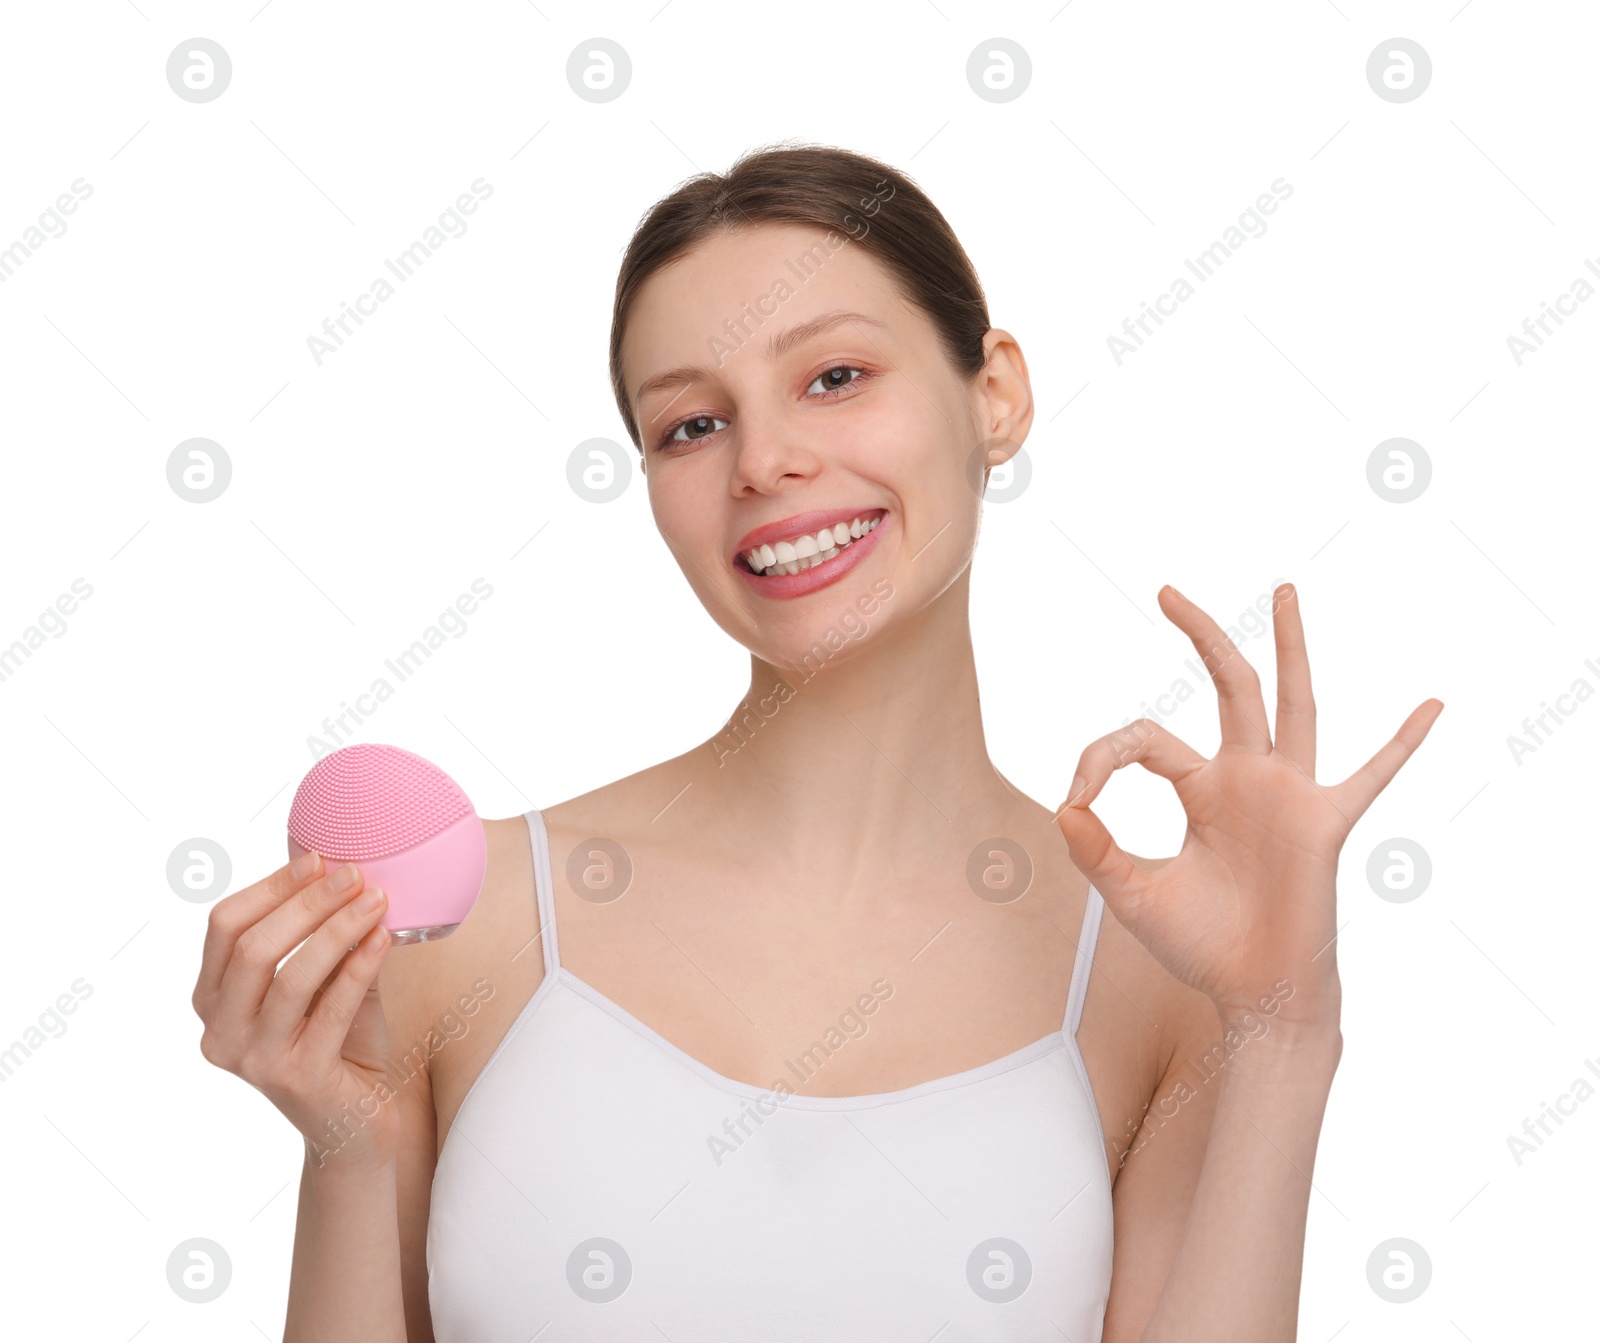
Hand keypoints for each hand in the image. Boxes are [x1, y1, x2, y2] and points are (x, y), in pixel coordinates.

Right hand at [191, 851, 399, 1170]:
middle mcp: (221, 1032)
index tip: (318, 860)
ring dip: (338, 928)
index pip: (225, 927)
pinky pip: (331, 1008)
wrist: (357, 1122)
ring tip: (377, 899)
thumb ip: (322, 938)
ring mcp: (254, 1060)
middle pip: (253, 947)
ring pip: (290, 976)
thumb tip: (347, 873)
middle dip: (307, 903)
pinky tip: (384, 937)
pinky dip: (360, 966)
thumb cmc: (339, 1042)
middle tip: (353, 874)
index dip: (270, 887)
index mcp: (212, 1000)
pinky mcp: (297, 1078)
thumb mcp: (323, 982)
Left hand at [1055, 582, 1441, 1027]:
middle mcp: (1245, 779)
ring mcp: (1288, 795)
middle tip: (1166, 591)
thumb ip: (1095, 851)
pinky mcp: (1322, 825)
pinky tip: (1432, 706)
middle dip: (1201, 637)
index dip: (1102, 758)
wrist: (1250, 992)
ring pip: (1291, 705)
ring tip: (1283, 591)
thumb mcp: (1133, 895)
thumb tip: (1061, 808)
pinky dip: (1402, 745)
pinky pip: (1371, 778)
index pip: (1146, 740)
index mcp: (1200, 789)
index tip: (1076, 798)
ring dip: (1288, 649)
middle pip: (1228, 689)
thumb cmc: (1198, 944)